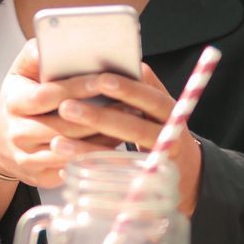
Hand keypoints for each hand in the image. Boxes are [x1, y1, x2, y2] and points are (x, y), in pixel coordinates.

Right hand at [0, 40, 133, 188]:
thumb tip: (50, 42)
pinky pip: (75, 168)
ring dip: (103, 137)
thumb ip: (34, 54)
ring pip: (73, 150)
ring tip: (128, 120)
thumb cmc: (18, 100)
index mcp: (13, 103)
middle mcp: (18, 133)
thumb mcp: (19, 73)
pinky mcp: (41, 177)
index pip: (47, 96)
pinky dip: (97, 155)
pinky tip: (115, 141)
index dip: (77, 88)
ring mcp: (28, 159)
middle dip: (99, 114)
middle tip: (130, 101)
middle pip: (64, 127)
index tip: (104, 79)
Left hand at [52, 64, 203, 212]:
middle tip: (66, 107)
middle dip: (100, 117)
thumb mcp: (152, 103)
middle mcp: (169, 135)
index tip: (101, 79)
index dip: (128, 89)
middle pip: (137, 128)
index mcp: (168, 109)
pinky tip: (64, 166)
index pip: (151, 97)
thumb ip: (134, 85)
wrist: (185, 169)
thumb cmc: (156, 123)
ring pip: (123, 156)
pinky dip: (90, 171)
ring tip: (57, 142)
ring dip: (89, 148)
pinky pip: (115, 177)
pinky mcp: (145, 182)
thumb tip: (99, 61)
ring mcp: (159, 161)